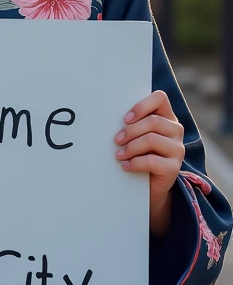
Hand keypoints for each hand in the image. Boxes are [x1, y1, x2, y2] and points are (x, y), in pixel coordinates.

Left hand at [114, 90, 184, 236]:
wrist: (149, 186)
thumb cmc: (139, 154)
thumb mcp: (136, 135)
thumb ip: (131, 123)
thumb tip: (107, 114)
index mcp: (166, 117)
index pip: (160, 98)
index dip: (142, 105)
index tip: (126, 118)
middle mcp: (175, 130)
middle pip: (153, 121)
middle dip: (130, 131)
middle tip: (116, 140)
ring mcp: (177, 149)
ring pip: (151, 139)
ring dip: (130, 147)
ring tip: (119, 155)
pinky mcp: (173, 168)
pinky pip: (152, 161)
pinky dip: (135, 163)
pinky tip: (126, 166)